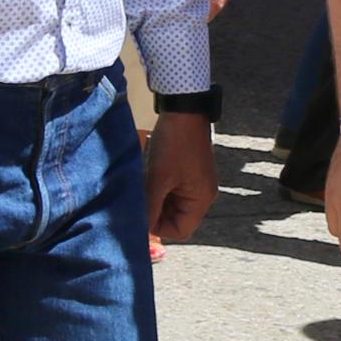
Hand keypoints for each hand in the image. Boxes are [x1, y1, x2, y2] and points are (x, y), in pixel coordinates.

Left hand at [147, 109, 219, 245]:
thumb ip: (150, 207)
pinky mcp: (189, 173)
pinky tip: (147, 180)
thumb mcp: (158, 179)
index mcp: (201, 200)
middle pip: (176, 218)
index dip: (159, 229)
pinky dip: (159, 189)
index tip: (140, 217)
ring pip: (172, 204)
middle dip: (155, 213)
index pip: (180, 230)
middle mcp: (202, 195)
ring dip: (156, 200)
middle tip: (137, 202)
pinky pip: (173, 191)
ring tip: (141, 189)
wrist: (184, 110)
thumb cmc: (174, 146)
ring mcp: (196, 183)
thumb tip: (139, 231)